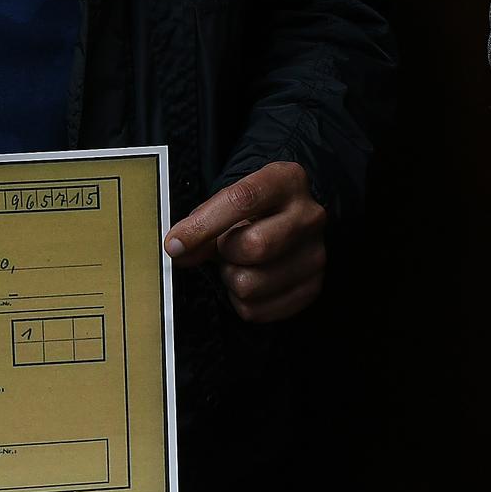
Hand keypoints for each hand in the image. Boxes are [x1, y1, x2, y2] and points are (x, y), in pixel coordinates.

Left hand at [164, 163, 326, 323]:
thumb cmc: (252, 210)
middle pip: (254, 246)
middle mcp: (309, 216)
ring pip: (250, 284)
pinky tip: (250, 278)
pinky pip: (257, 310)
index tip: (174, 244)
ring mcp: (316, 254)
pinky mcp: (311, 288)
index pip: (242, 200)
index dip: (203, 226)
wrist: (286, 220)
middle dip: (225, 253)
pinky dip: (241, 301)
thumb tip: (178, 251)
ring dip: (231, 278)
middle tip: (223, 249)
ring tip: (239, 263)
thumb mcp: (227, 202)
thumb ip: (201, 223)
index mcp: (287, 180)